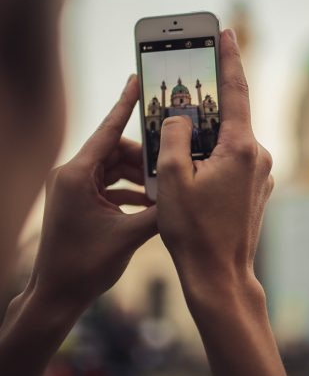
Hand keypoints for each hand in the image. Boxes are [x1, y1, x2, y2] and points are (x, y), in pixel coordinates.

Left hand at [29, 74, 155, 305]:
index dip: (124, 104)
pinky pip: (108, 183)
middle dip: (142, 158)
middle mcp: (71, 175)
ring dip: (137, 176)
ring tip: (162, 185)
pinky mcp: (78, 198)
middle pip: (114, 151)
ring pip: (113, 168)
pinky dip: (128, 189)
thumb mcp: (129, 236)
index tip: (136, 81)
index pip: (107, 131)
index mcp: (77, 176)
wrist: (57, 294)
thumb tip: (184, 194)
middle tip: (169, 162)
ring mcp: (74, 186)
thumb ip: (159, 212)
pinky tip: (148, 200)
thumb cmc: (84, 266)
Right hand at [156, 30, 284, 375]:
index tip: (226, 33)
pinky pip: (235, 160)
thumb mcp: (173, 177)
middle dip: (207, 106)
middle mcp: (259, 156)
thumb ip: (174, 135)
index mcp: (241, 148)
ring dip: (208, 137)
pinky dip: (215, 156)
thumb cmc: (194, 230)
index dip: (229, 58)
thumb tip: (179, 116)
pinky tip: (196, 171)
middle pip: (231, 118)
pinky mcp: (257, 188)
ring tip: (183, 146)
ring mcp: (261, 174)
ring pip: (231, 142)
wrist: (219, 274)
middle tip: (186, 95)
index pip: (236, 90)